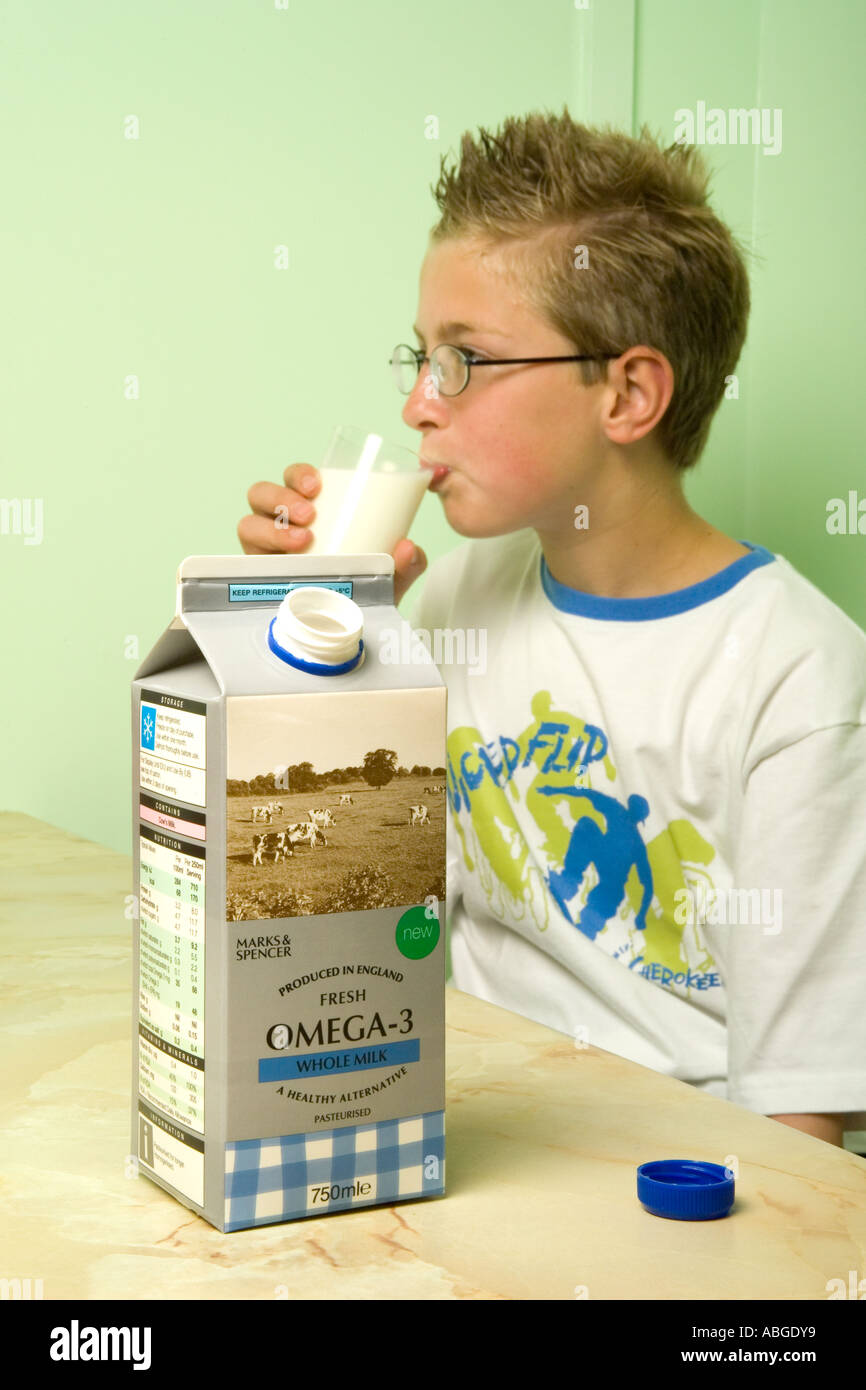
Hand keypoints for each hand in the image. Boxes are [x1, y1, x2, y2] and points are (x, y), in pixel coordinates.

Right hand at [238, 463, 427, 606]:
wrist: (348, 629)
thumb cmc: (362, 590)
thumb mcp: (389, 576)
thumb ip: (405, 564)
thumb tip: (407, 548)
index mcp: (311, 512)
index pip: (295, 480)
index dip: (299, 474)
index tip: (317, 485)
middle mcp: (282, 525)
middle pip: (263, 494)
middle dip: (281, 496)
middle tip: (310, 515)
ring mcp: (266, 550)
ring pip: (249, 522)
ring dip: (270, 525)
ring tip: (301, 540)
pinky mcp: (256, 573)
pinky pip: (243, 556)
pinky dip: (257, 553)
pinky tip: (277, 559)